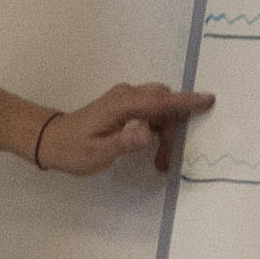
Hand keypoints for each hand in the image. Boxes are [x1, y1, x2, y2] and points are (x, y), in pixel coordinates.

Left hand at [36, 83, 214, 175]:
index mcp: (121, 105)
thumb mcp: (98, 153)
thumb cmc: (73, 149)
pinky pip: (151, 112)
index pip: (159, 101)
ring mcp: (125, 99)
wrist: (51, 140)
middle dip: (174, 128)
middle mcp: (126, 96)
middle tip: (167, 160)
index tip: (208, 100)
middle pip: (163, 103)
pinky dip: (157, 130)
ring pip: (159, 109)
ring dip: (166, 133)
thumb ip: (125, 142)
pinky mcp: (124, 106)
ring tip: (161, 162)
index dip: (185, 102)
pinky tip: (154, 151)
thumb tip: (147, 130)